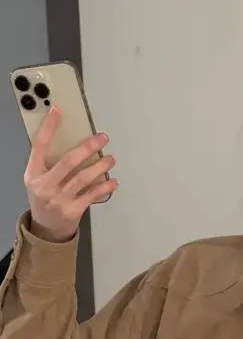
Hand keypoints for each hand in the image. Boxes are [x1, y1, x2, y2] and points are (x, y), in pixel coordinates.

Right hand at [24, 106, 117, 242]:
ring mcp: (59, 199)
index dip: (49, 127)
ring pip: (83, 178)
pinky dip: (104, 187)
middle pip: (68, 162)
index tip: (58, 111)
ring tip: (111, 159)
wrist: (46, 227)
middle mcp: (45, 185)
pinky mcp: (73, 210)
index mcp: (33, 173)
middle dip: (87, 148)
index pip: (39, 145)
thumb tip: (72, 139)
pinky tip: (113, 181)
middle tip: (102, 138)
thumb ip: (49, 162)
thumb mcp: (38, 178)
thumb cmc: (45, 197)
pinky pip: (92, 195)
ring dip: (100, 166)